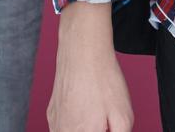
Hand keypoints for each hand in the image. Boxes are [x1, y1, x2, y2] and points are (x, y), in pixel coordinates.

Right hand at [47, 2, 133, 131]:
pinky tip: (86, 110)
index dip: (103, 131)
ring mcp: (54, 124)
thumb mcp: (123, 116)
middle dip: (94, 128)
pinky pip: (62, 127)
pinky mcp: (51, 112)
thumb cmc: (103, 80)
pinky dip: (75, 125)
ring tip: (96, 114)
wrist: (82, 49)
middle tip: (103, 121)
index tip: (107, 125)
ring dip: (84, 128)